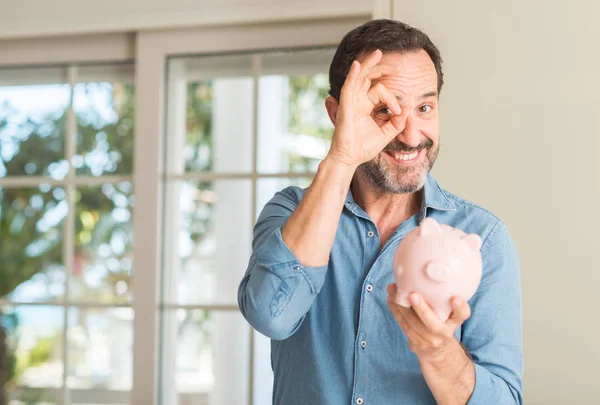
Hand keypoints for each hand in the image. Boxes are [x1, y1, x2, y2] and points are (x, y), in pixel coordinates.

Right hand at [326, 49, 407, 167]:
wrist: (351, 159)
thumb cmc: (364, 148)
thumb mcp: (387, 134)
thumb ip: (397, 123)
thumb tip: (407, 110)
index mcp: (365, 106)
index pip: (381, 92)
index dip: (393, 99)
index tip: (399, 113)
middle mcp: (357, 101)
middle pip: (368, 78)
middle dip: (380, 68)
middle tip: (395, 64)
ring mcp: (351, 102)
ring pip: (359, 77)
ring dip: (368, 64)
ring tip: (377, 53)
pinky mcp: (346, 106)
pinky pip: (349, 86)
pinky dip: (353, 75)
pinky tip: (358, 65)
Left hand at [386, 283, 471, 361]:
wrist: (437, 351)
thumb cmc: (443, 323)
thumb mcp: (450, 313)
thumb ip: (445, 297)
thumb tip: (430, 268)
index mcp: (455, 322)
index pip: (462, 315)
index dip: (460, 307)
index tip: (456, 298)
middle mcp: (444, 333)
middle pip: (433, 324)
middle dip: (422, 310)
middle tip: (413, 295)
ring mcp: (429, 340)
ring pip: (413, 324)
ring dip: (400, 306)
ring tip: (393, 290)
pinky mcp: (416, 342)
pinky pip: (403, 325)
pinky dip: (395, 310)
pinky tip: (390, 298)